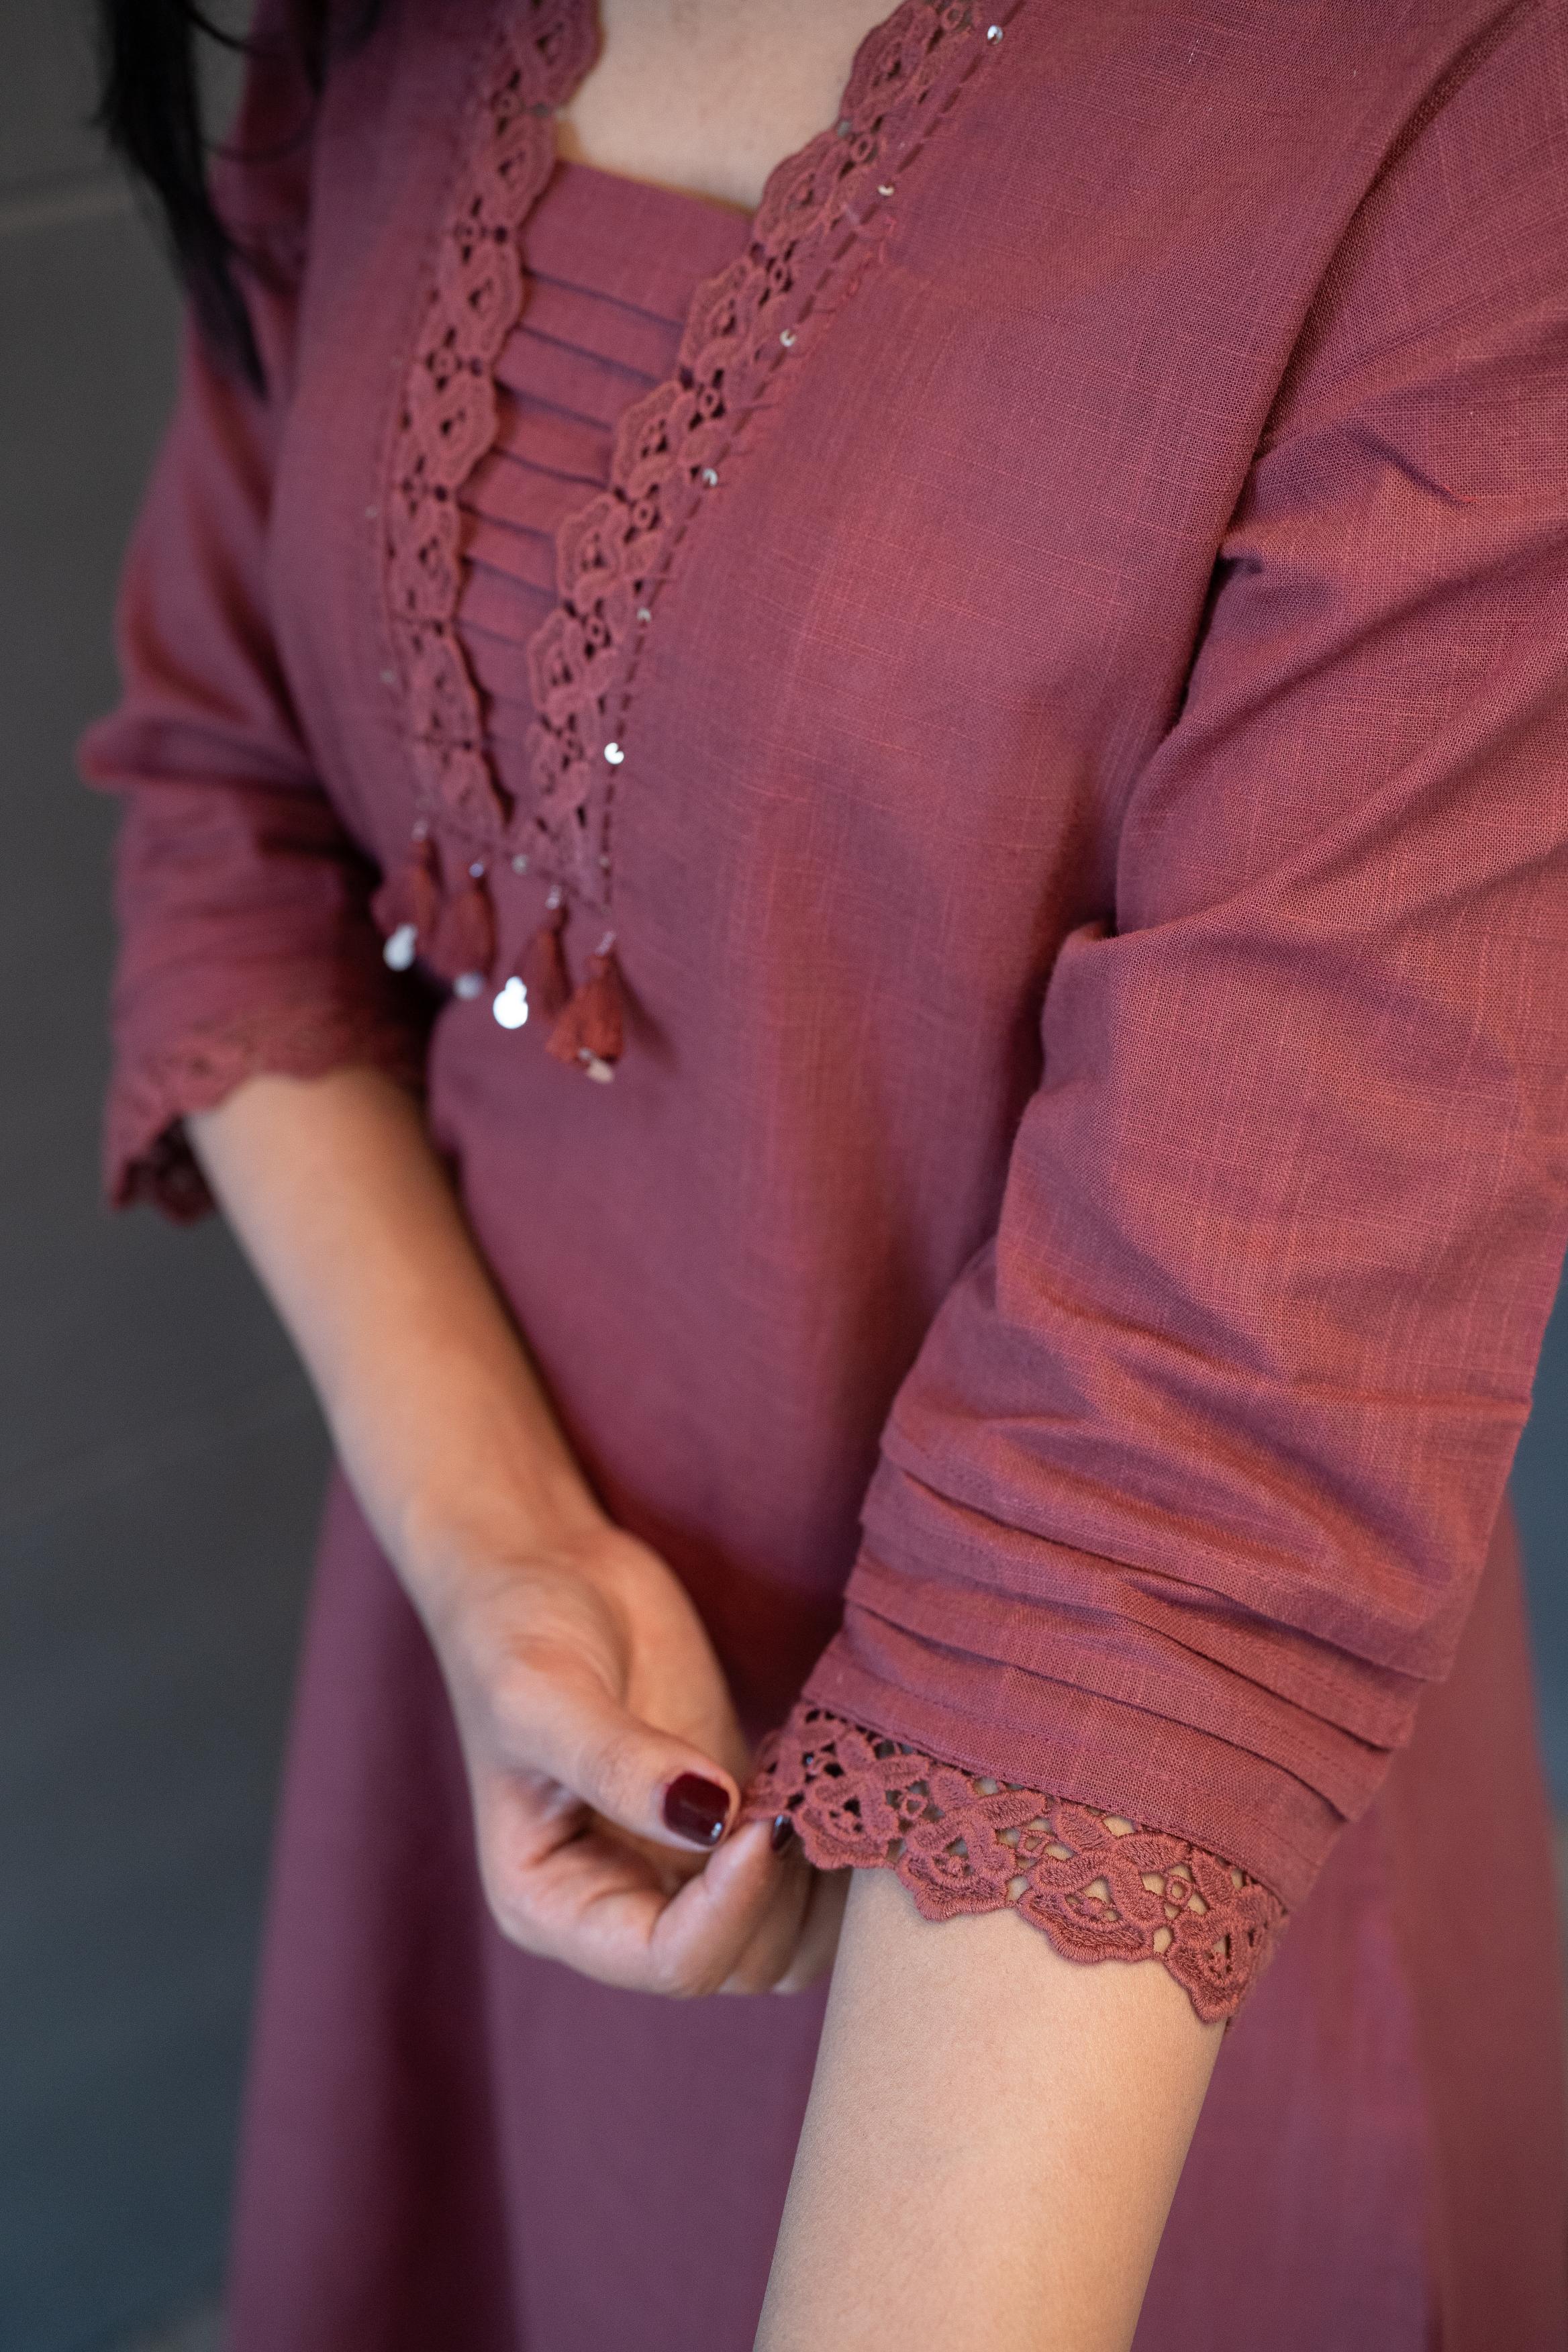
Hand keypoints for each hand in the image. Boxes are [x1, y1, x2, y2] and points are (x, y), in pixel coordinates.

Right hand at [408, 1514, 846, 1995]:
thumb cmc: (516, 1627)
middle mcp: (620, 1908)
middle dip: (782, 1891)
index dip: (729, 1908)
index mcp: (553, 1904)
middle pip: (738, 1962)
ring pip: (784, 1939)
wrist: (548, 1567)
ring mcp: (682, 1868)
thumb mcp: (543, 1693)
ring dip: (821, 1882)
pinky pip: (800, 1879)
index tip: (762, 1820)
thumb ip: (617, 1762)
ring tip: (826, 1789)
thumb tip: (711, 1815)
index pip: (667, 1961)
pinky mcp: (730, 1823)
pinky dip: (831, 1846)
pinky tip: (836, 1781)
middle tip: (802, 1791)